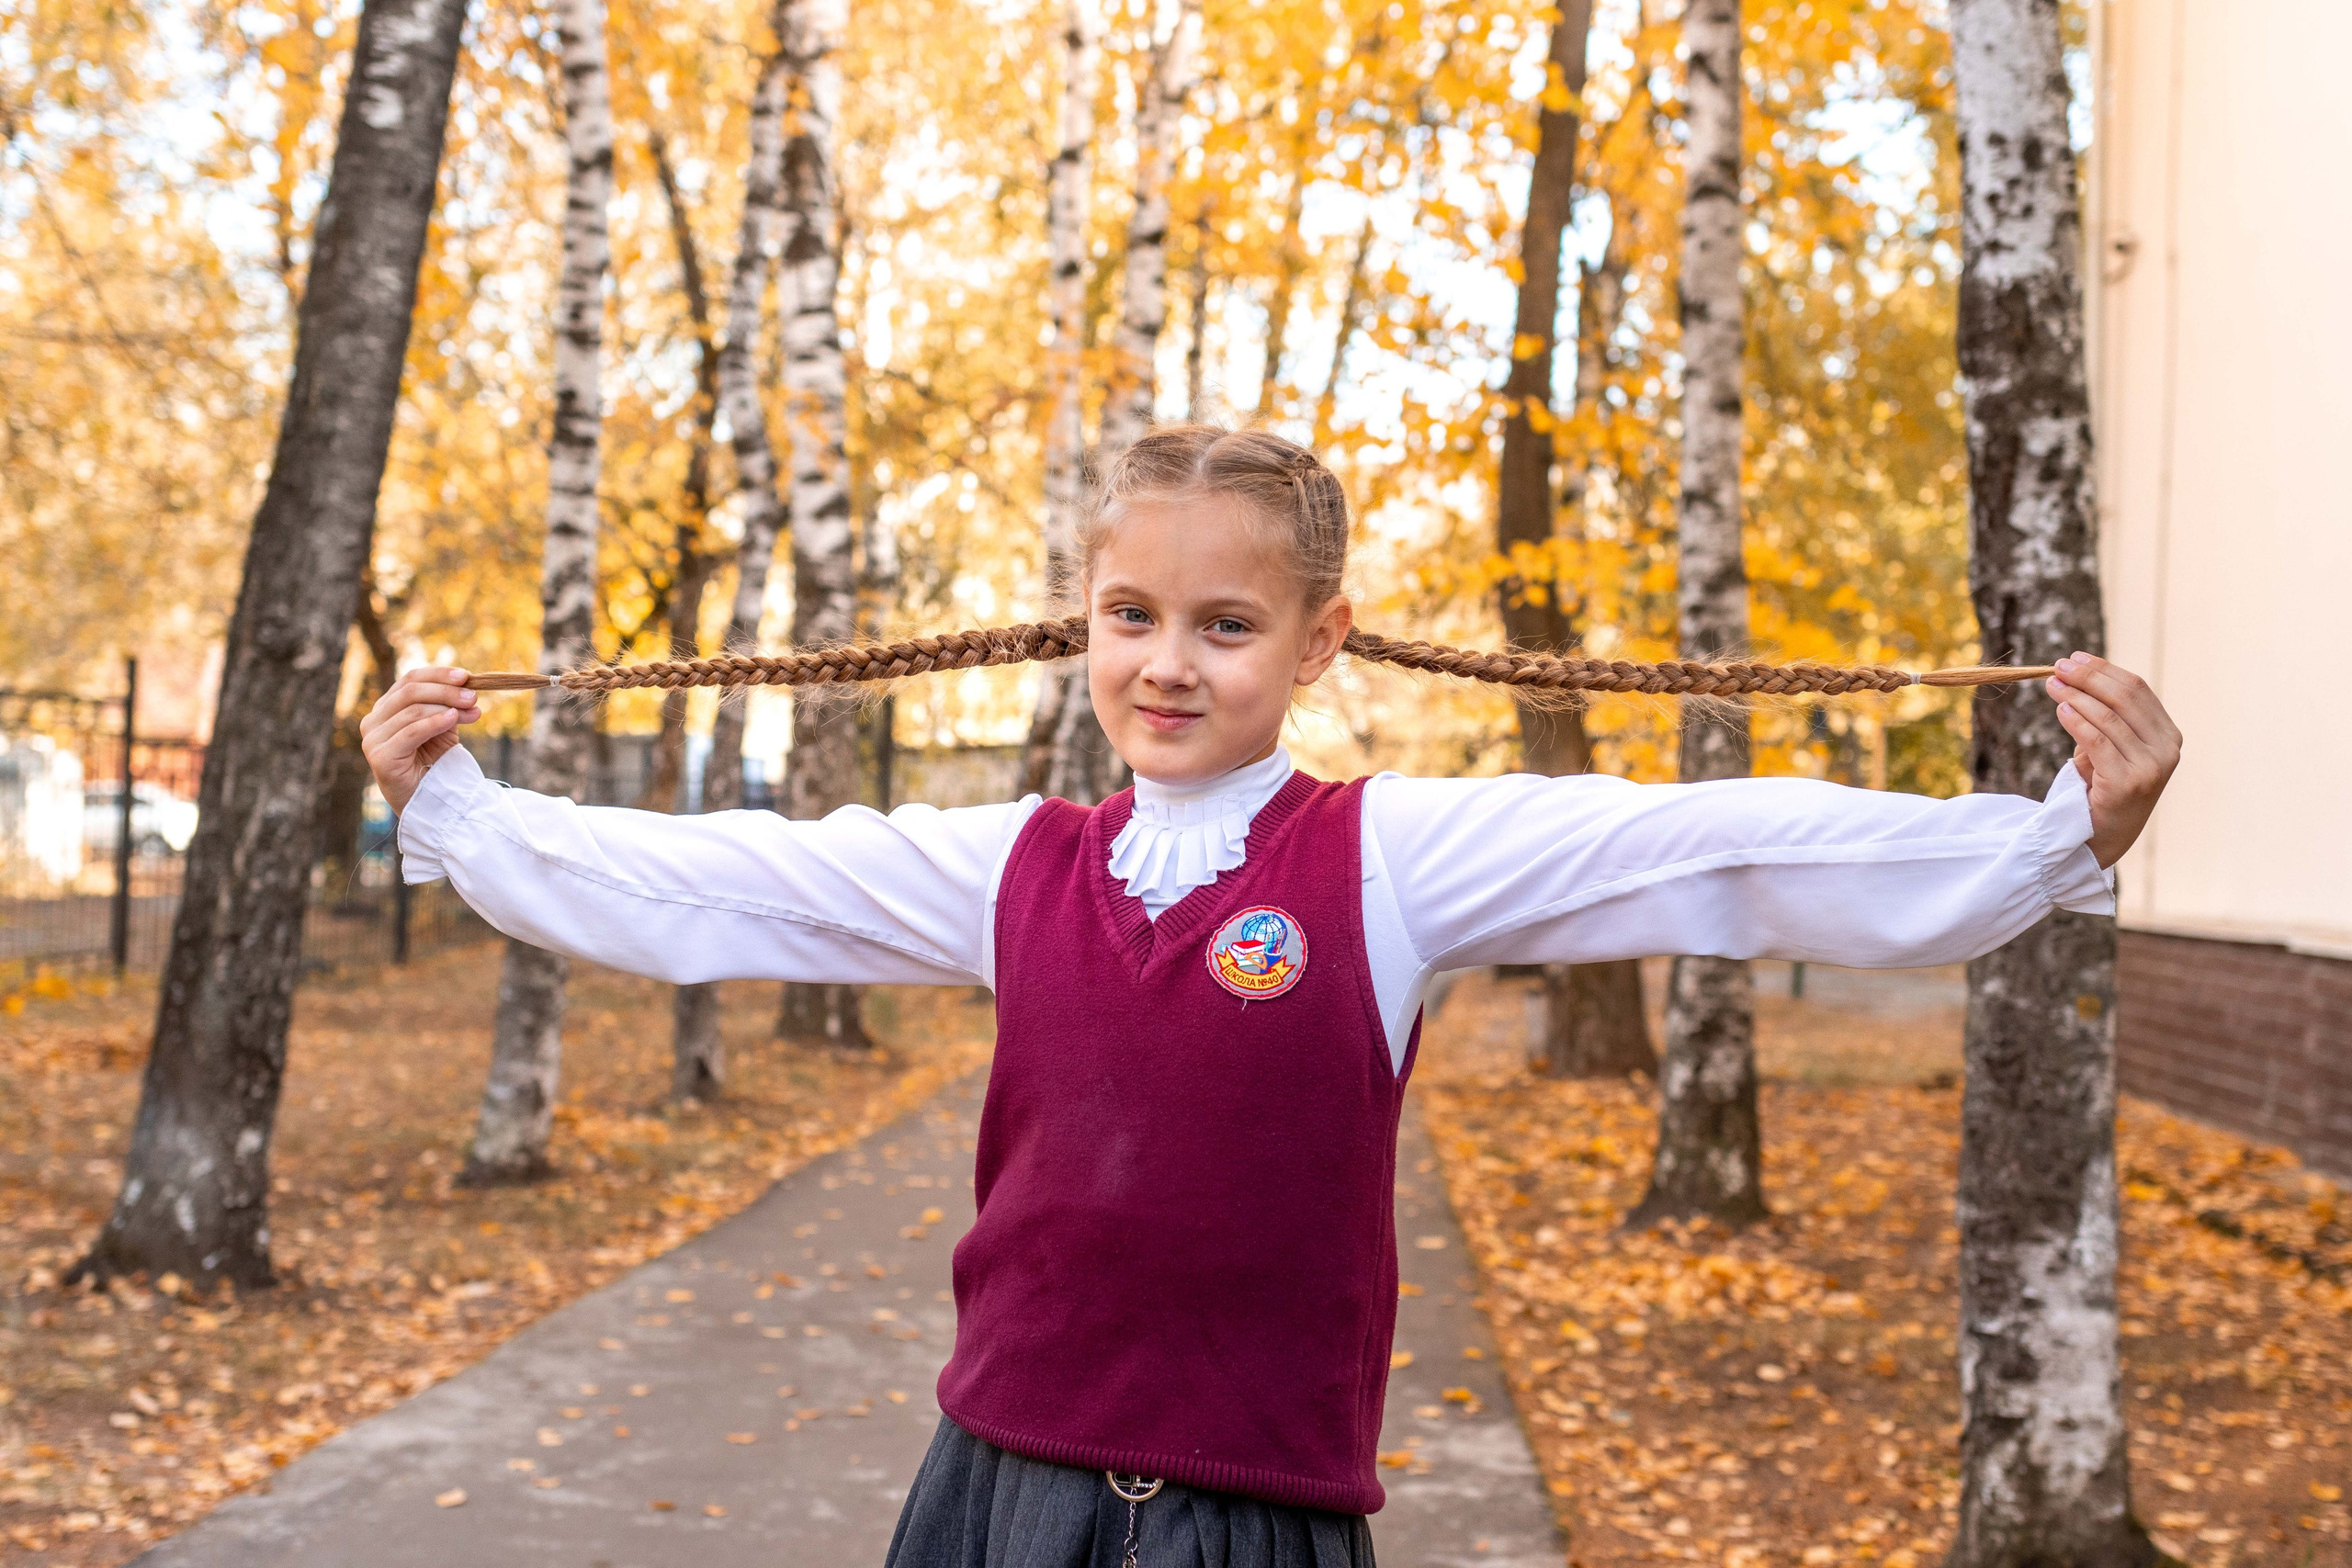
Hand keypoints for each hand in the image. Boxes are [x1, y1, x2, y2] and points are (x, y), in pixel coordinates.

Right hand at [361, 667, 480, 813]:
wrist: (430, 799)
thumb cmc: (435, 763)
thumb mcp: (443, 727)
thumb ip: (449, 706)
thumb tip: (469, 686)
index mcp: (386, 708)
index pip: (410, 680)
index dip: (438, 675)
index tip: (466, 676)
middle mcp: (374, 720)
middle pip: (410, 692)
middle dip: (446, 690)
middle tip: (473, 696)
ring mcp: (373, 739)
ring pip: (412, 710)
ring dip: (447, 706)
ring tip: (472, 710)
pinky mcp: (379, 757)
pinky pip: (410, 732)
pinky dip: (434, 722)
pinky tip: (453, 718)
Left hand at [2045, 653, 2179, 867]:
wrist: (2101, 836)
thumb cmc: (2102, 786)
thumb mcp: (2111, 746)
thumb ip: (2106, 714)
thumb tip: (2075, 672)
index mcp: (2168, 735)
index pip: (2137, 690)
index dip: (2104, 670)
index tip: (2075, 657)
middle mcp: (2167, 749)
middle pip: (2125, 697)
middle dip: (2088, 677)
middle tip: (2058, 667)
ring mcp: (2151, 767)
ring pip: (2108, 718)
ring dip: (2075, 696)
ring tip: (2052, 685)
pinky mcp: (2127, 783)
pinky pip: (2097, 741)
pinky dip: (2076, 720)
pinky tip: (2060, 709)